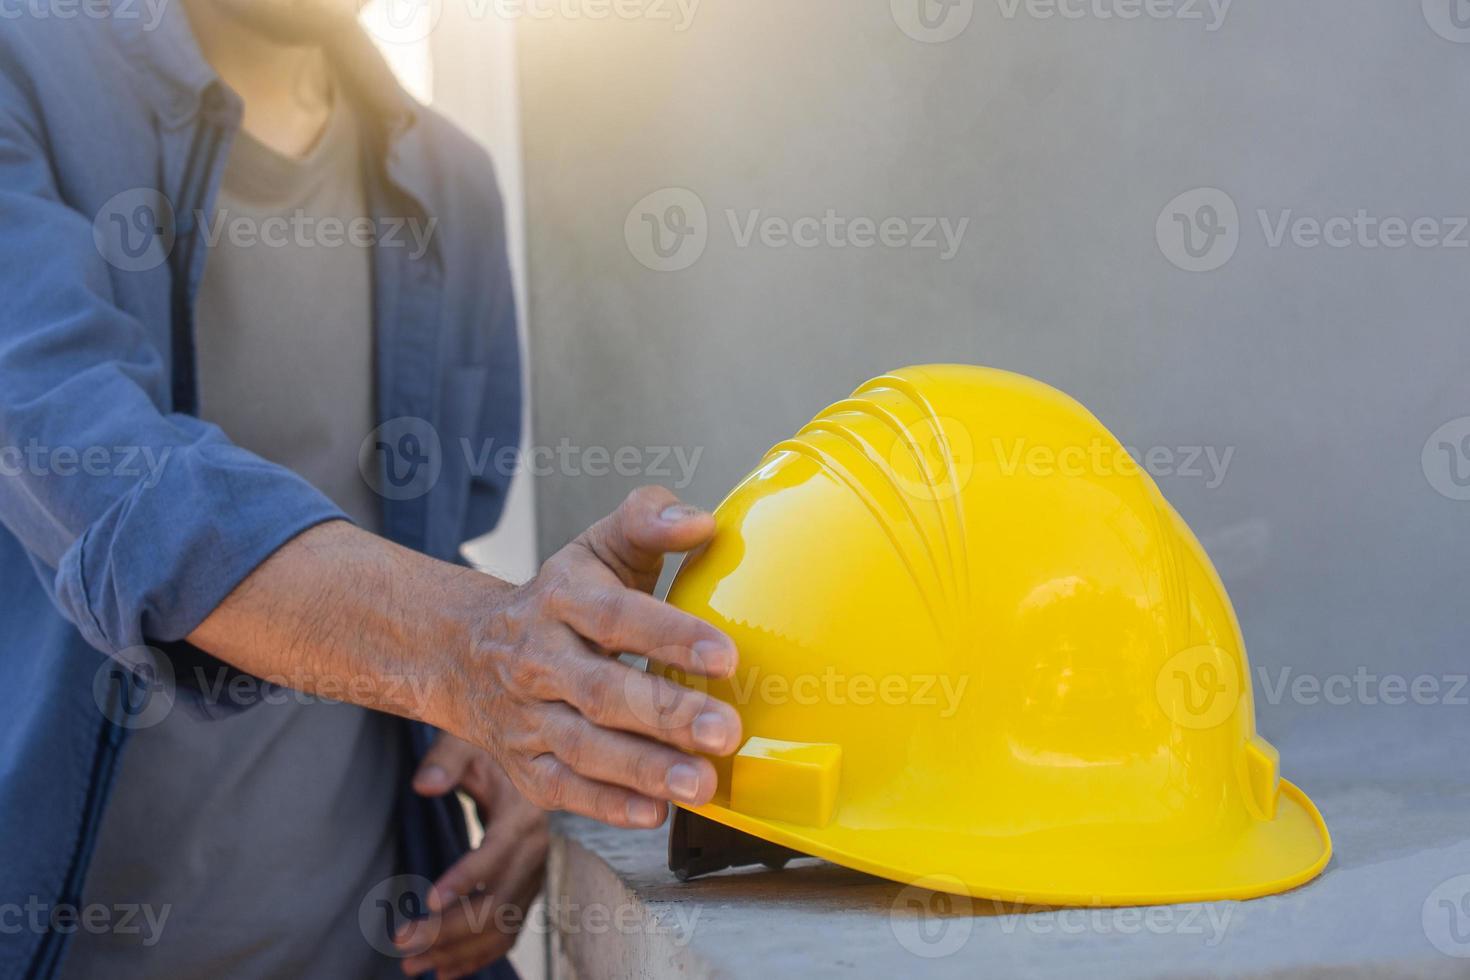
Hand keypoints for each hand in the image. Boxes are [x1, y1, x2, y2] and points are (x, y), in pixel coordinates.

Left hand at [396, 734, 547, 978]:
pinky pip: (508, 931)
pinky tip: (444, 971)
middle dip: (448, 929)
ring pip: (502, 926)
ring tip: (411, 966)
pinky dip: (478, 956)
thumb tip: (423, 785)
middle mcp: (536, 849)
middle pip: (497, 902)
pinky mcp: (528, 889)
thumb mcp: (467, 741)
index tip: (429, 901)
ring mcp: (536, 874)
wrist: (527, 761)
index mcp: (524, 813)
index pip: (497, 853)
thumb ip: (445, 760)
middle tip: (400, 943)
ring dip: (458, 951)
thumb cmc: (488, 748)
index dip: (465, 879)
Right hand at [442, 486, 742, 829]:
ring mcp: (527, 716)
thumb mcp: (598, 548)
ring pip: (583, 748)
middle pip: (601, 690)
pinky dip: (607, 805)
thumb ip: (649, 522)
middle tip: (724, 731)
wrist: (465, 650)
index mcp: (562, 598)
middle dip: (665, 714)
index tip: (725, 656)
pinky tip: (656, 811)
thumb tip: (700, 523)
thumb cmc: (563, 597)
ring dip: (644, 769)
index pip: (617, 616)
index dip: (670, 636)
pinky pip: (564, 790)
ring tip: (702, 782)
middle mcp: (538, 659)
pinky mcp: (524, 764)